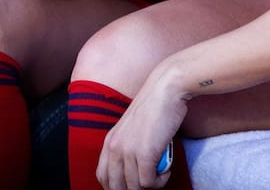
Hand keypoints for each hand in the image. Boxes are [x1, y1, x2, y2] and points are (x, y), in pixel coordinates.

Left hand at [97, 70, 188, 189]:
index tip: (131, 185)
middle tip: (149, 181)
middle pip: (115, 187)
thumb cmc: (155, 107)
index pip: (102, 176)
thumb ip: (128, 146)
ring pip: (134, 188)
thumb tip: (134, 170)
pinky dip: (160, 181)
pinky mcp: (145, 154)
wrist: (166, 90)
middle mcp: (114, 148)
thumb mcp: (132, 128)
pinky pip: (149, 183)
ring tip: (161, 171)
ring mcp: (129, 151)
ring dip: (151, 185)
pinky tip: (167, 169)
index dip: (115, 186)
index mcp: (109, 141)